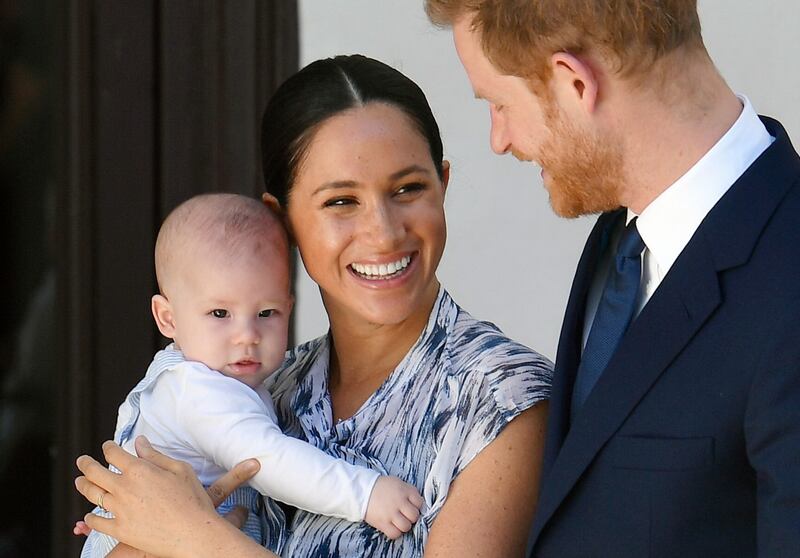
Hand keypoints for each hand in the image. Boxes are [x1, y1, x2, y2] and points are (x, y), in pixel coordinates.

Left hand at [74, 436, 259, 557]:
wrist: (194, 533)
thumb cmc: (192, 500)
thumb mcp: (180, 469)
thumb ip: (155, 455)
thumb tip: (140, 442)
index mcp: (139, 470)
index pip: (114, 453)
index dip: (108, 447)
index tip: (106, 446)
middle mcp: (124, 488)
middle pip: (94, 472)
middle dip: (85, 463)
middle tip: (82, 461)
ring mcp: (120, 510)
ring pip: (92, 495)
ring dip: (83, 486)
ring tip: (80, 482)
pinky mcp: (120, 530)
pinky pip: (97, 523)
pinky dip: (90, 518)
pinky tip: (89, 516)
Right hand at [364, 476, 423, 538]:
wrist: (362, 490)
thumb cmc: (382, 486)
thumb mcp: (398, 483)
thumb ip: (409, 492)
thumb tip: (418, 504)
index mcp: (404, 491)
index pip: (419, 503)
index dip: (417, 506)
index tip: (411, 506)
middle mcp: (399, 502)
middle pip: (414, 516)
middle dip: (411, 517)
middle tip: (405, 515)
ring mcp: (391, 514)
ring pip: (406, 526)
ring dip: (404, 525)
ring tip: (399, 521)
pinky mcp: (382, 523)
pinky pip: (395, 534)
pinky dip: (395, 532)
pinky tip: (392, 526)